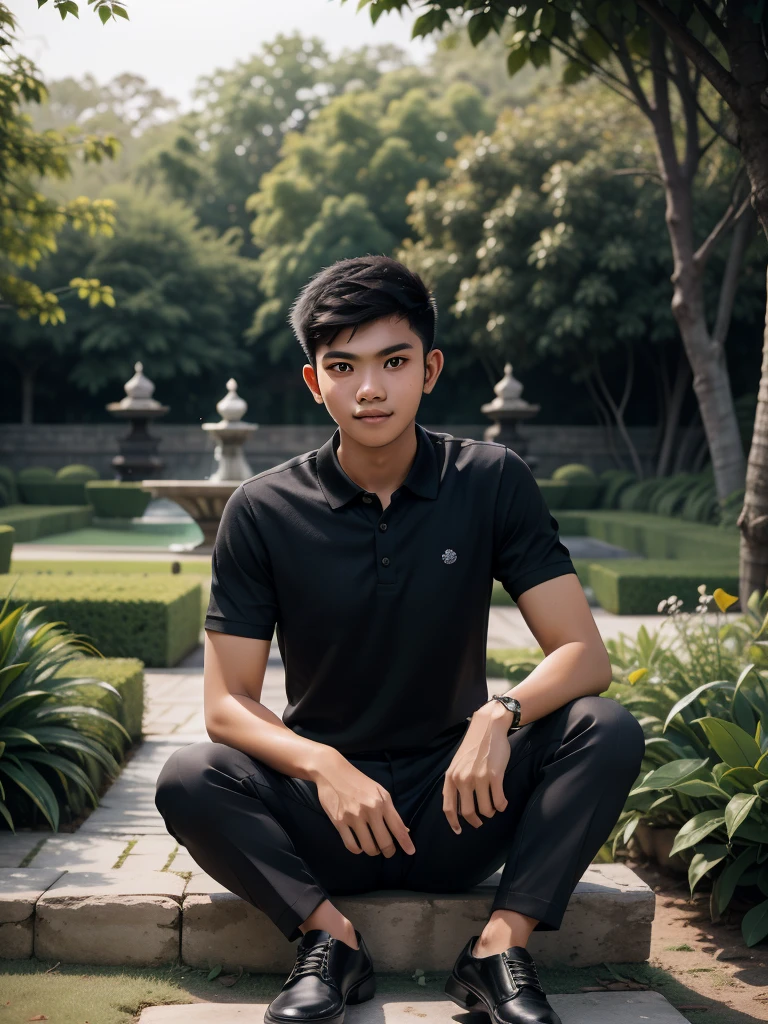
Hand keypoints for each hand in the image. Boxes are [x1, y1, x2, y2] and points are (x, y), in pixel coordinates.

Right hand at [314, 752, 415, 857]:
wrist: (332, 771)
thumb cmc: (358, 781)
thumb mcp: (379, 791)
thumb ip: (390, 811)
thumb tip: (404, 831)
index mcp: (382, 801)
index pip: (398, 827)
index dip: (406, 843)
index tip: (411, 852)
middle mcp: (370, 810)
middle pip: (384, 842)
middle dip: (388, 851)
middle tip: (387, 851)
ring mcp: (353, 816)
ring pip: (368, 847)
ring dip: (372, 851)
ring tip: (372, 847)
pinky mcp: (338, 821)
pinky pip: (351, 845)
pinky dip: (357, 850)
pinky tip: (359, 845)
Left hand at [442, 703, 510, 832]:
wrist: (488, 728)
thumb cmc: (473, 747)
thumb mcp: (456, 764)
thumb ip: (454, 782)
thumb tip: (455, 806)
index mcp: (451, 777)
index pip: (449, 807)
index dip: (454, 823)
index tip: (459, 831)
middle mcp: (462, 779)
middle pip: (468, 813)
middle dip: (475, 821)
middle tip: (481, 822)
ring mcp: (478, 778)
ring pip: (485, 809)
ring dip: (491, 812)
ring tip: (493, 808)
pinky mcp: (494, 776)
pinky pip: (498, 801)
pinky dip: (501, 806)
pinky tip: (503, 803)